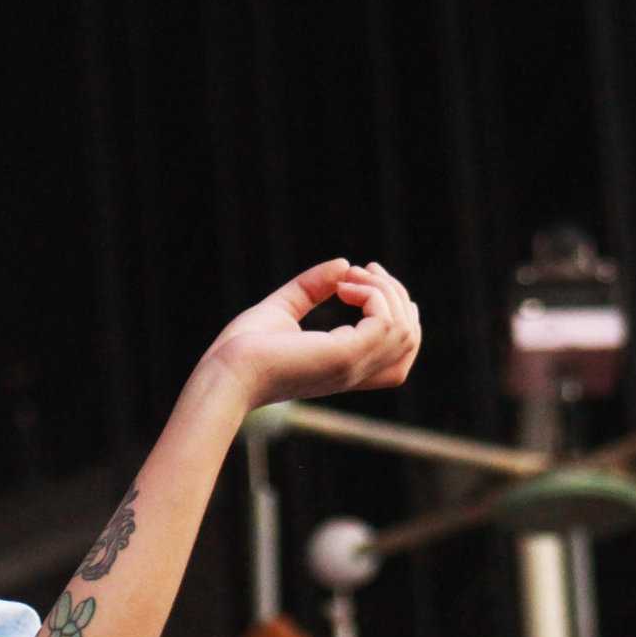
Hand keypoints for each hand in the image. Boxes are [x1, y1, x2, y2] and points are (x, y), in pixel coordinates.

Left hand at [199, 259, 421, 409]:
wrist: (225, 373)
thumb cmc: (243, 350)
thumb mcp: (282, 310)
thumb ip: (311, 289)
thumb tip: (343, 264)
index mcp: (346, 368)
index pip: (400, 354)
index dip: (395, 312)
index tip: (358, 280)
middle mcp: (356, 372)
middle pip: (410, 339)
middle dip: (394, 295)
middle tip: (359, 271)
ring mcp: (355, 366)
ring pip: (406, 329)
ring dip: (384, 290)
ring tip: (349, 278)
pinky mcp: (346, 356)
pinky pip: (387, 321)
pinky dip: (372, 295)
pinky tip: (343, 287)